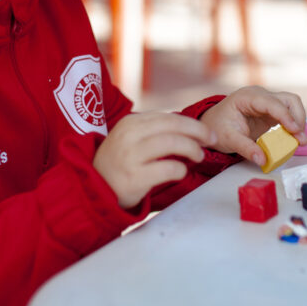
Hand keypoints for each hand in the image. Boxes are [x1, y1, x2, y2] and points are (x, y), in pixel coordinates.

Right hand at [93, 112, 213, 208]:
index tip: (205, 132)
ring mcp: (131, 156)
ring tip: (198, 156)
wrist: (95, 188)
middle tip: (211, 139)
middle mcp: (129, 136)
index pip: (167, 117)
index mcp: (130, 123)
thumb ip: (152, 131)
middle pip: (173, 125)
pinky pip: (168, 168)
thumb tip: (188, 128)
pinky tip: (182, 172)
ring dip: (192, 149)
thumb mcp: (128, 139)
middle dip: (197, 131)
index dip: (191, 123)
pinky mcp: (135, 177)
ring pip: (172, 143)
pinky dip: (181, 169)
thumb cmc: (118, 163)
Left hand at [199, 86, 306, 166]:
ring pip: (292, 105)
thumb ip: (246, 148)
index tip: (295, 131)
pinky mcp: (272, 111)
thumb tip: (262, 159)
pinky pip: (289, 114)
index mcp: (247, 97)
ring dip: (299, 121)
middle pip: (289, 100)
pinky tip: (293, 139)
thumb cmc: (218, 127)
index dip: (286, 116)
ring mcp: (267, 102)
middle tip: (299, 139)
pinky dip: (294, 125)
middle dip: (298, 118)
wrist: (213, 124)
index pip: (272, 103)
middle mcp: (260, 95)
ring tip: (298, 140)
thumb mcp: (228, 139)